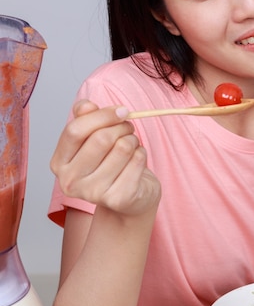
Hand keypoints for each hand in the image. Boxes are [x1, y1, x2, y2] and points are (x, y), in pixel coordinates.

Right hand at [50, 99, 160, 215]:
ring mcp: (94, 193)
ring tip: (131, 146)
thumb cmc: (108, 163)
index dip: (102, 115)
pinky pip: (137, 160)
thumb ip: (85, 118)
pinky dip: (142, 154)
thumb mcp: (92, 138)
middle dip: (122, 127)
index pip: (75, 130)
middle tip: (128, 129)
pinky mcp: (118, 199)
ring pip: (123, 147)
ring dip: (133, 140)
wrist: (128, 200)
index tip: (121, 110)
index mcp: (59, 163)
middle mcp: (71, 181)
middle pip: (101, 138)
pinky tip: (137, 161)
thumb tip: (86, 105)